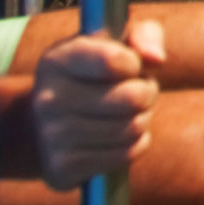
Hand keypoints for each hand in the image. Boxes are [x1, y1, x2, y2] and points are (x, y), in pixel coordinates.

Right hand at [31, 15, 167, 188]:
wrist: (47, 127)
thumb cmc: (96, 75)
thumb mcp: (117, 44)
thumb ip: (144, 36)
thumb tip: (156, 58)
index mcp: (57, 60)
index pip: (114, 61)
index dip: (135, 64)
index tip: (129, 65)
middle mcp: (47, 99)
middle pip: (132, 98)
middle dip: (147, 94)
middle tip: (138, 92)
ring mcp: (51, 137)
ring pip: (132, 128)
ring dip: (142, 119)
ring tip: (126, 113)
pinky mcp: (62, 168)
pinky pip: (126, 154)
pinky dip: (135, 144)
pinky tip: (118, 137)